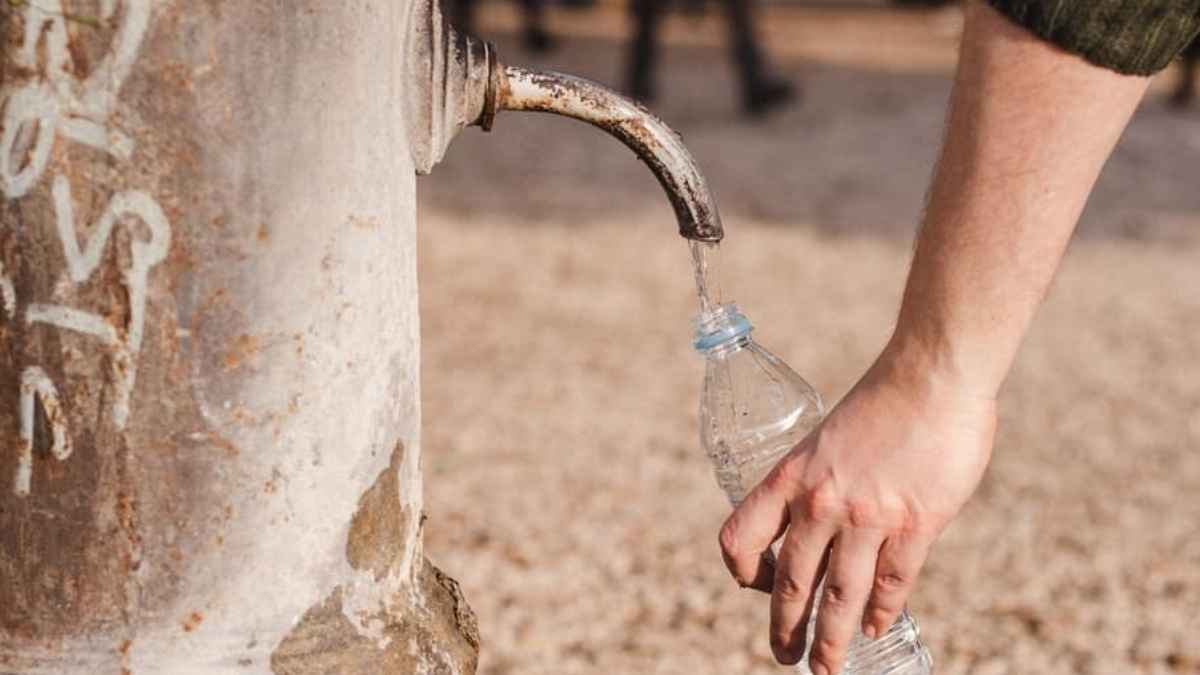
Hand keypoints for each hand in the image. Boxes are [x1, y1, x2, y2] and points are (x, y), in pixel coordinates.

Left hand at [717, 343, 996, 673]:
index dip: (741, 569)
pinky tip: (876, 628)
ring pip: (839, 597)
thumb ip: (823, 482)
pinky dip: (881, 612)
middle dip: (785, 628)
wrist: (932, 375)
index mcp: (789, 476)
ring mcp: (866, 517)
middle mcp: (819, 503)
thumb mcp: (827, 439)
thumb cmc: (883, 401)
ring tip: (825, 666)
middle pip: (790, 583)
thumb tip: (830, 523)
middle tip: (785, 656)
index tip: (754, 583)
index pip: (740, 535)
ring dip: (831, 639)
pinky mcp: (915, 525)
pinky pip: (891, 584)